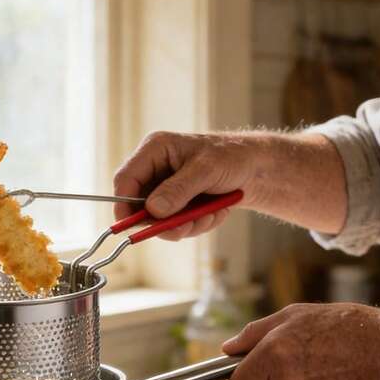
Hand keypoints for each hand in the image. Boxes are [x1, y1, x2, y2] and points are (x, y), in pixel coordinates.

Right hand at [112, 130, 252, 240]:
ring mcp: (167, 188)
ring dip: (185, 225)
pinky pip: (177, 224)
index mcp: (155, 150)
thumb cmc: (232, 157)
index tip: (130, 227)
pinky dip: (197, 224)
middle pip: (140, 205)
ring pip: (160, 220)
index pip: (125, 179)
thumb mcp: (205, 170)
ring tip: (210, 215)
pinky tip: (215, 212)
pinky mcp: (178, 203)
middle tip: (184, 229)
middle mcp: (156, 169)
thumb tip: (152, 211)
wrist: (256, 169)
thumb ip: (178, 190)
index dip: (124, 204)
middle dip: (163, 222)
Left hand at [221, 303, 379, 379]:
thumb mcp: (294, 315)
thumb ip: (254, 333)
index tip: (244, 373)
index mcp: (273, 352)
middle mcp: (285, 379)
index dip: (239, 379)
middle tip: (292, 357)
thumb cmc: (341, 325)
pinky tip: (331, 374)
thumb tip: (227, 349)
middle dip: (268, 379)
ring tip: (317, 362)